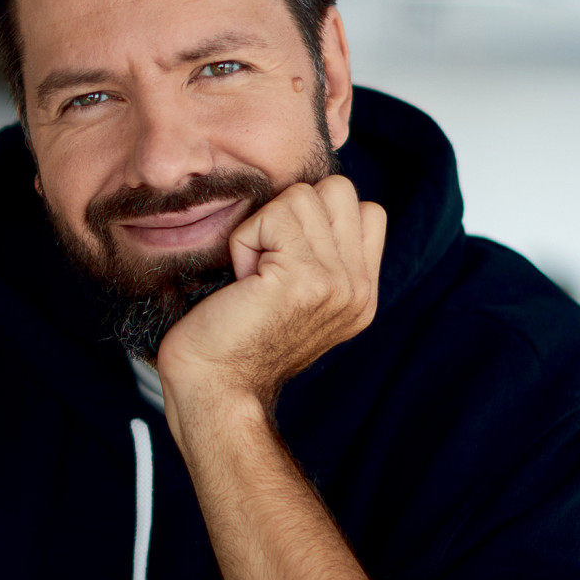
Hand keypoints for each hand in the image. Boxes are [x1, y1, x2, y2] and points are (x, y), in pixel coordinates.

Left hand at [157, 176, 385, 433]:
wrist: (215, 388)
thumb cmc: (235, 338)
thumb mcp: (295, 295)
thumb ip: (321, 255)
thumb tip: (309, 202)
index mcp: (362, 293)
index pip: (364, 209)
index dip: (314, 217)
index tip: (283, 261)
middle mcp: (359, 289)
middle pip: (338, 190)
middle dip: (291, 213)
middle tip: (267, 264)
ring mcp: (339, 283)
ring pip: (303, 195)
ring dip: (264, 227)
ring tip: (254, 275)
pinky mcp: (305, 279)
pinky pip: (272, 216)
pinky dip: (245, 240)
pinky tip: (242, 281)